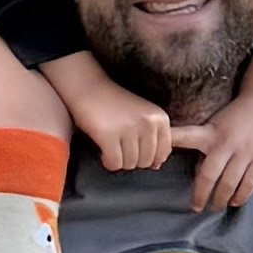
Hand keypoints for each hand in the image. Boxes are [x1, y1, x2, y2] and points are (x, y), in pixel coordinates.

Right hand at [56, 58, 172, 174]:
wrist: (89, 87)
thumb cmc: (115, 104)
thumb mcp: (143, 114)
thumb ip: (154, 137)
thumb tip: (157, 166)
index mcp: (160, 118)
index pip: (163, 153)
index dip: (149, 158)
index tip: (135, 150)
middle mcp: (148, 123)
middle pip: (146, 162)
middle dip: (132, 160)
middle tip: (120, 148)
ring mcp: (129, 129)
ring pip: (130, 164)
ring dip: (119, 161)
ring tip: (112, 147)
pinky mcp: (109, 136)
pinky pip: (114, 163)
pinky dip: (108, 162)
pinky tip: (103, 151)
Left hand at [181, 53, 252, 217]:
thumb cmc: (236, 117)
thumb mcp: (215, 125)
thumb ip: (205, 146)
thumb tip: (198, 173)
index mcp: (210, 133)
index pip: (185, 137)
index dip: (172, 143)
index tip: (157, 157)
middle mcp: (226, 144)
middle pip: (209, 176)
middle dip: (201, 195)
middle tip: (195, 207)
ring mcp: (245, 153)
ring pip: (229, 184)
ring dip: (220, 199)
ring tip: (215, 207)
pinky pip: (249, 184)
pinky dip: (240, 196)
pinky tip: (234, 202)